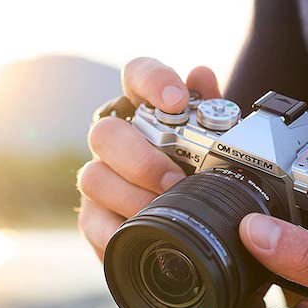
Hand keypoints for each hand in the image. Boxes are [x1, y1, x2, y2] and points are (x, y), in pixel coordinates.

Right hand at [77, 57, 220, 258]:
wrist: (188, 233)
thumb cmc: (198, 180)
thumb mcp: (214, 148)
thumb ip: (210, 112)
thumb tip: (201, 74)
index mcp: (144, 112)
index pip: (136, 75)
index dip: (152, 81)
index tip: (176, 101)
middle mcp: (115, 141)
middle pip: (105, 133)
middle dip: (142, 159)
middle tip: (175, 180)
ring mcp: (100, 179)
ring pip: (93, 177)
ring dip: (130, 196)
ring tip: (161, 211)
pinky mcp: (94, 218)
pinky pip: (93, 222)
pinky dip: (116, 230)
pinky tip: (139, 233)